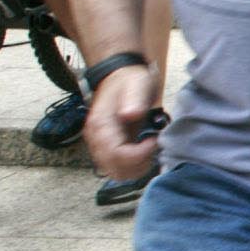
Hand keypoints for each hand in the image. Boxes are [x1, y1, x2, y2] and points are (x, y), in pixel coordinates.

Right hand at [83, 65, 161, 184]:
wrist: (122, 77)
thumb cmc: (131, 80)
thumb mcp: (137, 84)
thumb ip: (134, 99)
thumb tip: (129, 115)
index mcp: (100, 125)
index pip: (116, 154)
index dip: (139, 154)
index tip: (154, 140)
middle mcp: (96, 138)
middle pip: (114, 169)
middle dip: (139, 163)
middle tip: (153, 145)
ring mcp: (100, 145)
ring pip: (116, 173)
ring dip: (137, 167)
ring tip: (150, 148)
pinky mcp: (108, 148)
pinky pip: (118, 168)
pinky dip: (134, 166)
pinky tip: (145, 151)